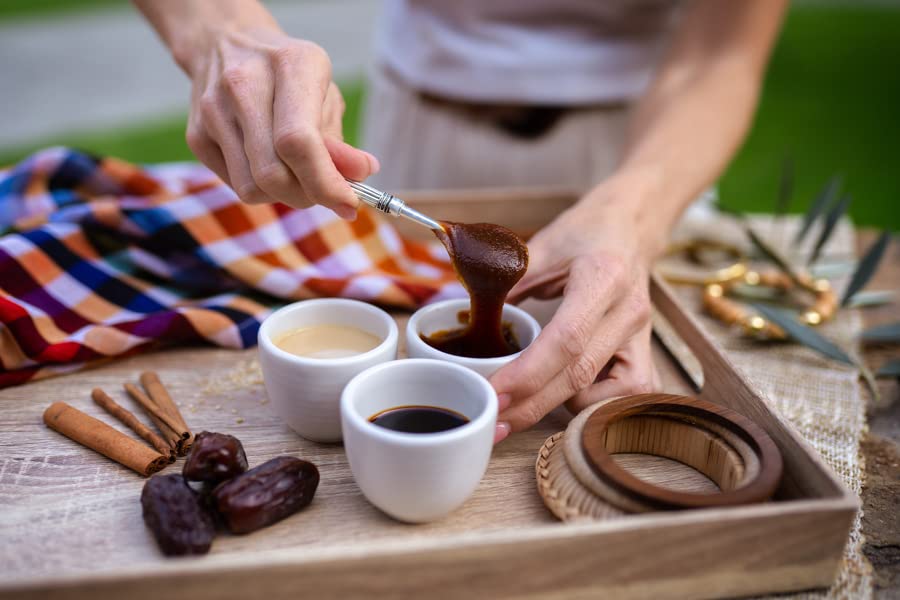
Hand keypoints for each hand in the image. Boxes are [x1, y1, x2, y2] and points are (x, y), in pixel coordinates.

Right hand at [183, 26, 378, 217]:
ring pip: (252, 188)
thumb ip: (340, 141)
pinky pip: (235, 185)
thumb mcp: (323, 93)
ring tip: (296, 174)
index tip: (349, 203)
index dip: (326, 183)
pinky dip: (261, 187)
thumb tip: (361, 175)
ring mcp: (214, 111)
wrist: (224, 41)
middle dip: (307, 196)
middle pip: (273, 174)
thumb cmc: (285, 73)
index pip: (299, 142)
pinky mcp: (196, 135)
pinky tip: (268, 163)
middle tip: (325, 193)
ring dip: (283, 196)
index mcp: (290, 65)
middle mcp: (244, 85)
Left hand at [489, 183, 661, 442]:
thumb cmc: (584, 232)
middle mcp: (629, 311)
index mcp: (603, 278)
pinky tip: (567, 393)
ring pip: (605, 394)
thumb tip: (458, 311)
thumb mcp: (541, 245)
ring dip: (561, 406)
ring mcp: (643, 335)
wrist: (632, 223)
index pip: (565, 340)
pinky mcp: (646, 351)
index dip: (527, 375)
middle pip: (579, 375)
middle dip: (531, 406)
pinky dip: (594, 402)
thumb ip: (503, 280)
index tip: (493, 395)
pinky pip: (625, 395)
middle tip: (492, 424)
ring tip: (525, 404)